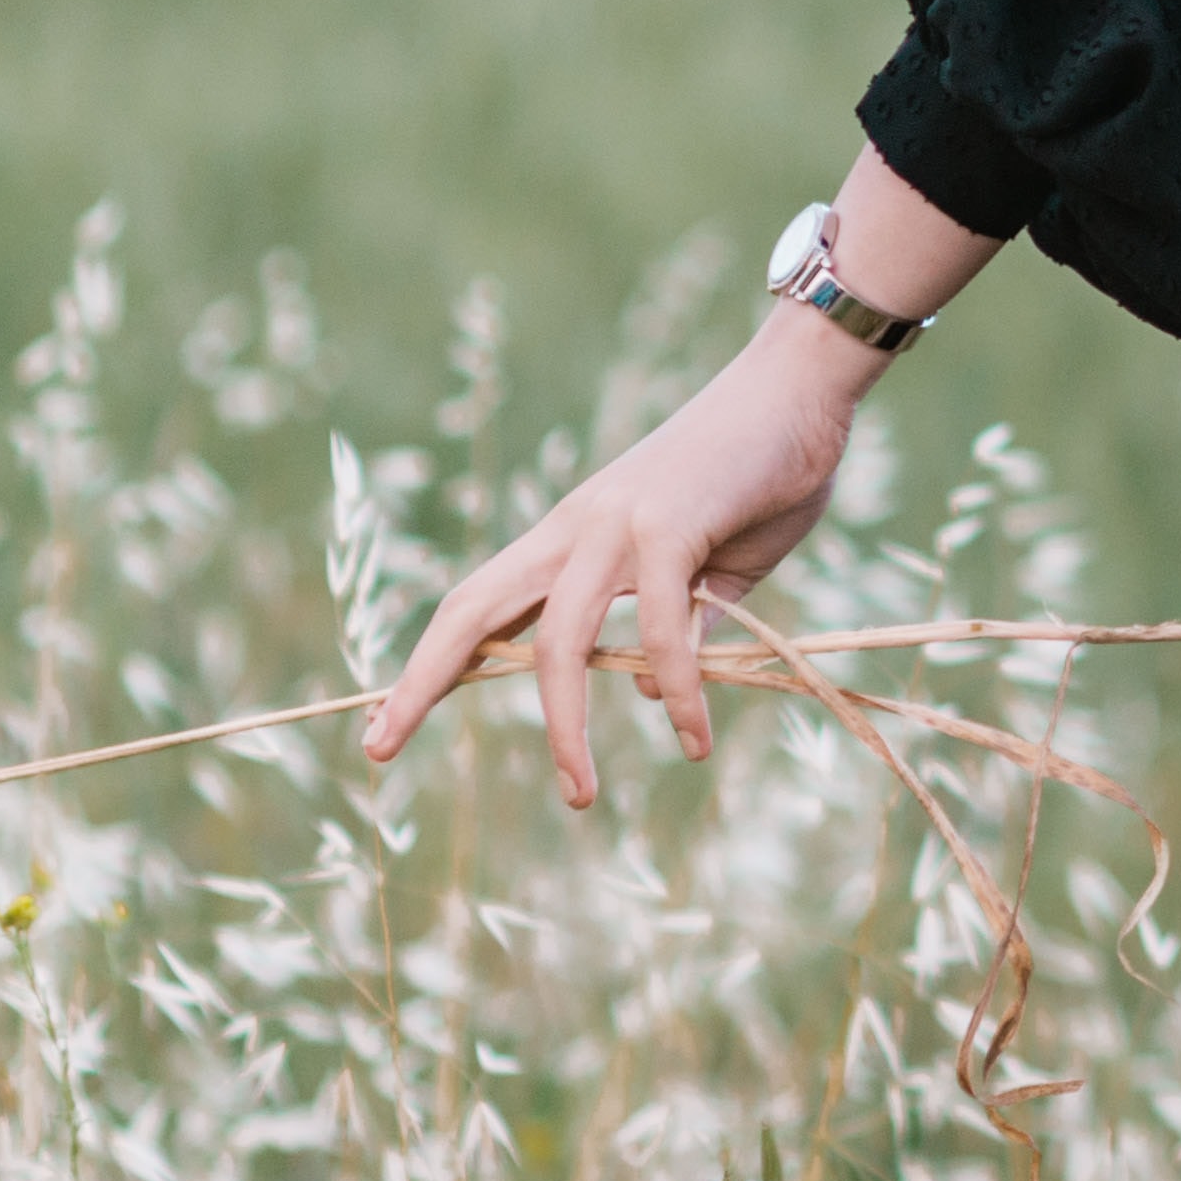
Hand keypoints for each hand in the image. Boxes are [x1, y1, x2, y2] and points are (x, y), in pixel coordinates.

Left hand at [366, 318, 866, 806]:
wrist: (804, 385)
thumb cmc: (764, 472)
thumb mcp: (713, 567)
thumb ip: (683, 624)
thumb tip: (650, 689)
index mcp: (573, 536)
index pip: (480, 603)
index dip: (431, 663)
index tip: (387, 724)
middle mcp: (576, 528)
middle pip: (474, 609)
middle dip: (421, 679)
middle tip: (376, 748)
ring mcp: (617, 524)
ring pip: (562, 639)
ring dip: (563, 726)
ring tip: (579, 795)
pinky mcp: (670, 526)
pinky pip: (662, 630)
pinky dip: (679, 689)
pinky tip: (692, 736)